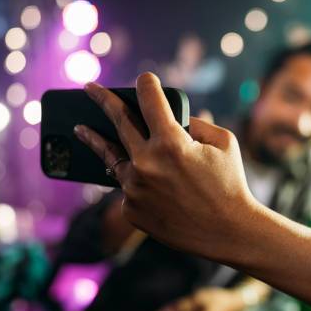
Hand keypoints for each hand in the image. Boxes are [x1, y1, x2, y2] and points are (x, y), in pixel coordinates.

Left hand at [73, 72, 259, 259]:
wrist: (227, 231)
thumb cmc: (229, 183)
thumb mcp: (223, 143)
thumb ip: (195, 124)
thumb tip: (172, 119)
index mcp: (171, 142)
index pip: (150, 99)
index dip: (146, 84)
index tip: (143, 79)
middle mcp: (146, 163)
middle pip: (119, 121)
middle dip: (104, 99)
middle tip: (90, 88)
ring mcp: (135, 188)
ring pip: (111, 156)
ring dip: (94, 139)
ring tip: (81, 129)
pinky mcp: (131, 209)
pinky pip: (128, 186)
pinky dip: (135, 179)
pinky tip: (140, 178)